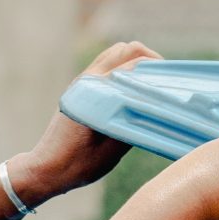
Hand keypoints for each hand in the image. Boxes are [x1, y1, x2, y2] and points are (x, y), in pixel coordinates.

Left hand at [7, 41, 161, 203]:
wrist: (45, 170)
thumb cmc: (78, 165)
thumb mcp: (113, 149)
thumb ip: (134, 123)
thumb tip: (158, 107)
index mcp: (95, 90)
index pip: (133, 62)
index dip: (157, 68)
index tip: (172, 82)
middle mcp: (87, 79)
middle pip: (126, 49)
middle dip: (150, 60)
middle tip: (164, 81)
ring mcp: (82, 81)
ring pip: (116, 54)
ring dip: (135, 62)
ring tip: (151, 83)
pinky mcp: (81, 89)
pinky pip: (106, 66)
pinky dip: (123, 69)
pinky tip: (133, 90)